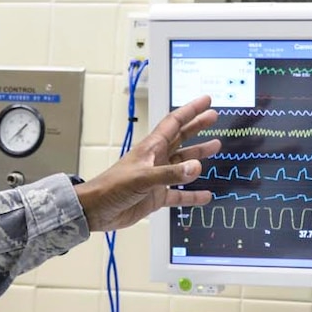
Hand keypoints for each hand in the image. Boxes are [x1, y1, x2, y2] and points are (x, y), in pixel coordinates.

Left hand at [74, 94, 221, 232]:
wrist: (96, 210)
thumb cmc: (112, 187)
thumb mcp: (142, 178)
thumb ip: (170, 174)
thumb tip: (196, 167)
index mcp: (151, 148)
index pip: (174, 123)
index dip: (191, 111)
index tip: (206, 101)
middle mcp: (156, 160)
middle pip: (181, 138)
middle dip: (197, 127)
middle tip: (213, 117)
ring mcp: (157, 178)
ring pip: (183, 164)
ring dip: (198, 155)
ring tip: (215, 146)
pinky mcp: (156, 197)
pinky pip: (179, 195)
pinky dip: (192, 196)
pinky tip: (205, 196)